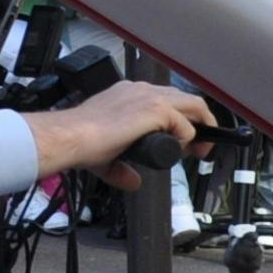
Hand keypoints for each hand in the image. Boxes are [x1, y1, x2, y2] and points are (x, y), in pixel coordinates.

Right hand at [23, 79, 216, 187]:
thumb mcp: (108, 156)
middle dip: (199, 122)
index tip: (182, 140)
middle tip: (198, 148)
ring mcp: (150, 97)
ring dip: (200, 128)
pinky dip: (187, 139)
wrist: (73, 137)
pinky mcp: (156, 109)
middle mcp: (142, 90)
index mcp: (129, 94)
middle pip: (186, 99)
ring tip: (199, 150)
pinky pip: (185, 125)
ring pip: (192, 106)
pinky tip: (178, 151)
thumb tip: (134, 181)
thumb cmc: (82, 142)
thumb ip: (122, 169)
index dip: (180, 120)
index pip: (166, 100)